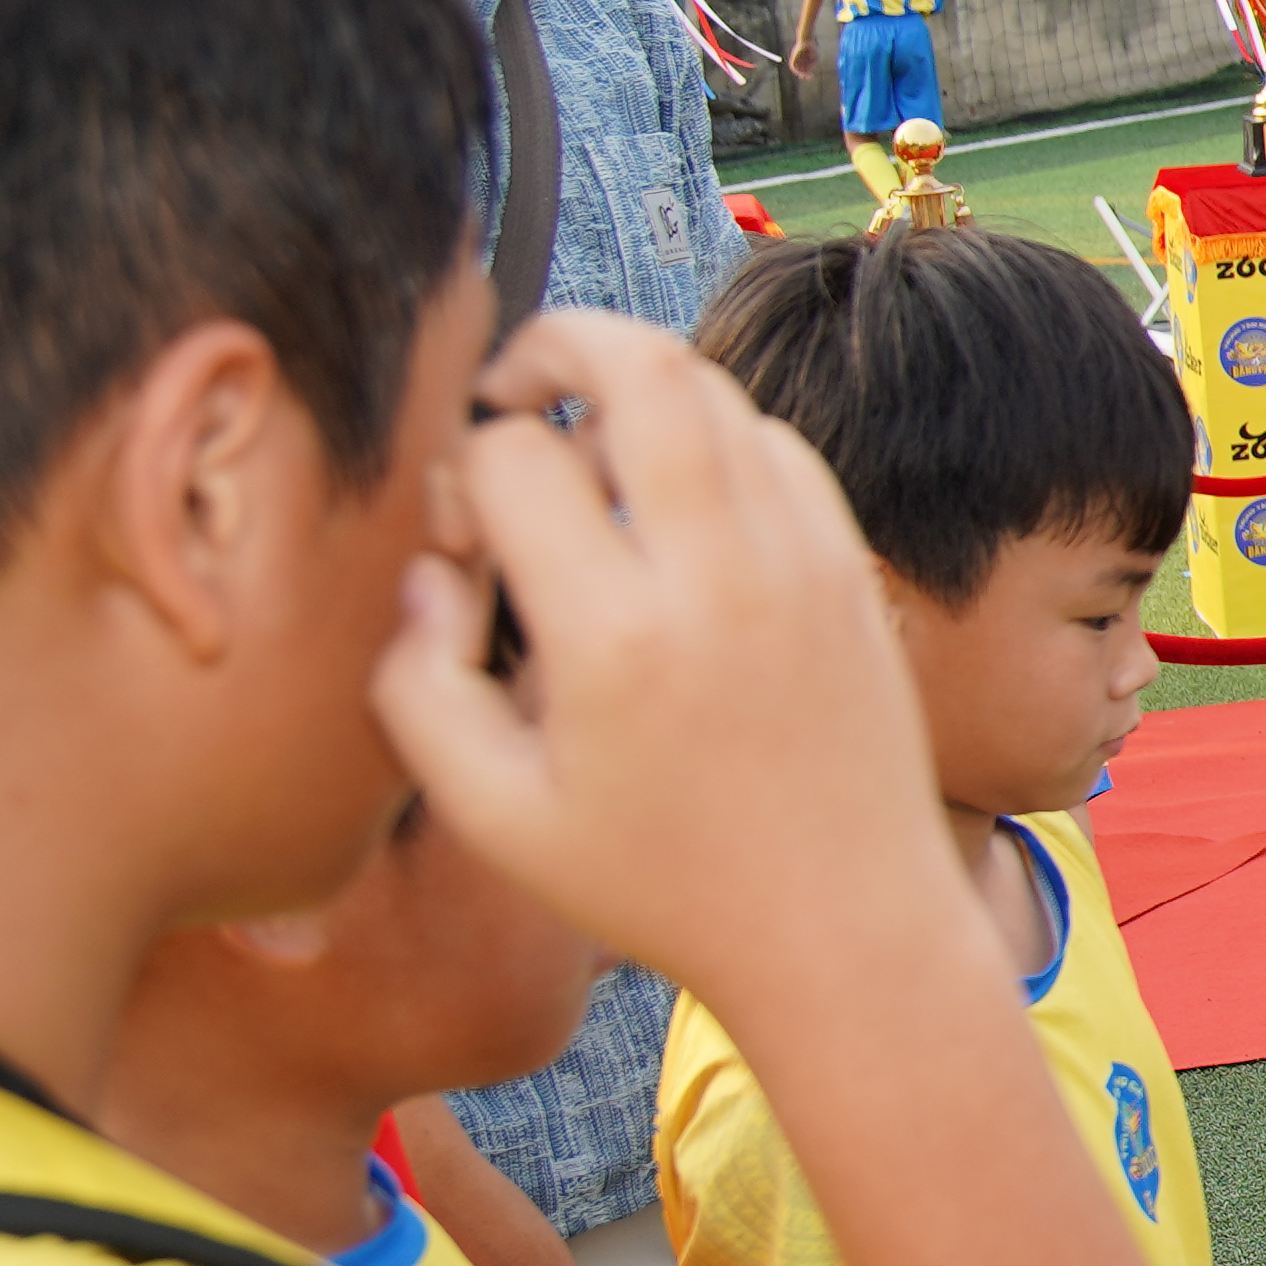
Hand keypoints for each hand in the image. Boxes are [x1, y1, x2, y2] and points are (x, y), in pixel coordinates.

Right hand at [371, 312, 964, 1020]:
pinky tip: (671, 499)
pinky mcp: (850, 567)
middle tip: (510, 388)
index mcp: (616, 638)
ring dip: (632, 391)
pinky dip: (711, 437)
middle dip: (553, 340)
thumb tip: (432, 567)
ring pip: (712, 390)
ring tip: (584, 458)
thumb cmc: (657, 883)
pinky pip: (775, 443)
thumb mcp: (492, 816)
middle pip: (640, 363)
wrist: (846, 925)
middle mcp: (720, 578)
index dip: (459, 469)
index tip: (460, 534)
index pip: (515, 459)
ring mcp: (802, 561)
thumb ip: (416, 683)